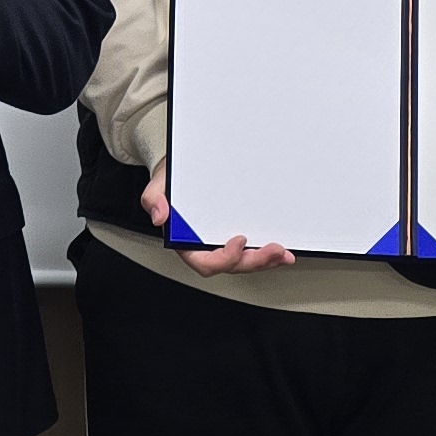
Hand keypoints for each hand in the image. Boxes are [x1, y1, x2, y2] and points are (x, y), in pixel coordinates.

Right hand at [143, 163, 294, 274]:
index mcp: (185, 242)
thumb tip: (159, 215)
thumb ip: (153, 199)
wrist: (184, 170)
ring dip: (266, 261)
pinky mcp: (237, 237)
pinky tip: (282, 252)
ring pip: (244, 262)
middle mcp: (205, 247)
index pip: (203, 261)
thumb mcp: (159, 184)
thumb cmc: (173, 181)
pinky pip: (251, 252)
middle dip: (254, 261)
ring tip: (283, 254)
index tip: (239, 240)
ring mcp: (221, 243)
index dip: (223, 257)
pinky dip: (268, 254)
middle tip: (273, 250)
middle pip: (230, 265)